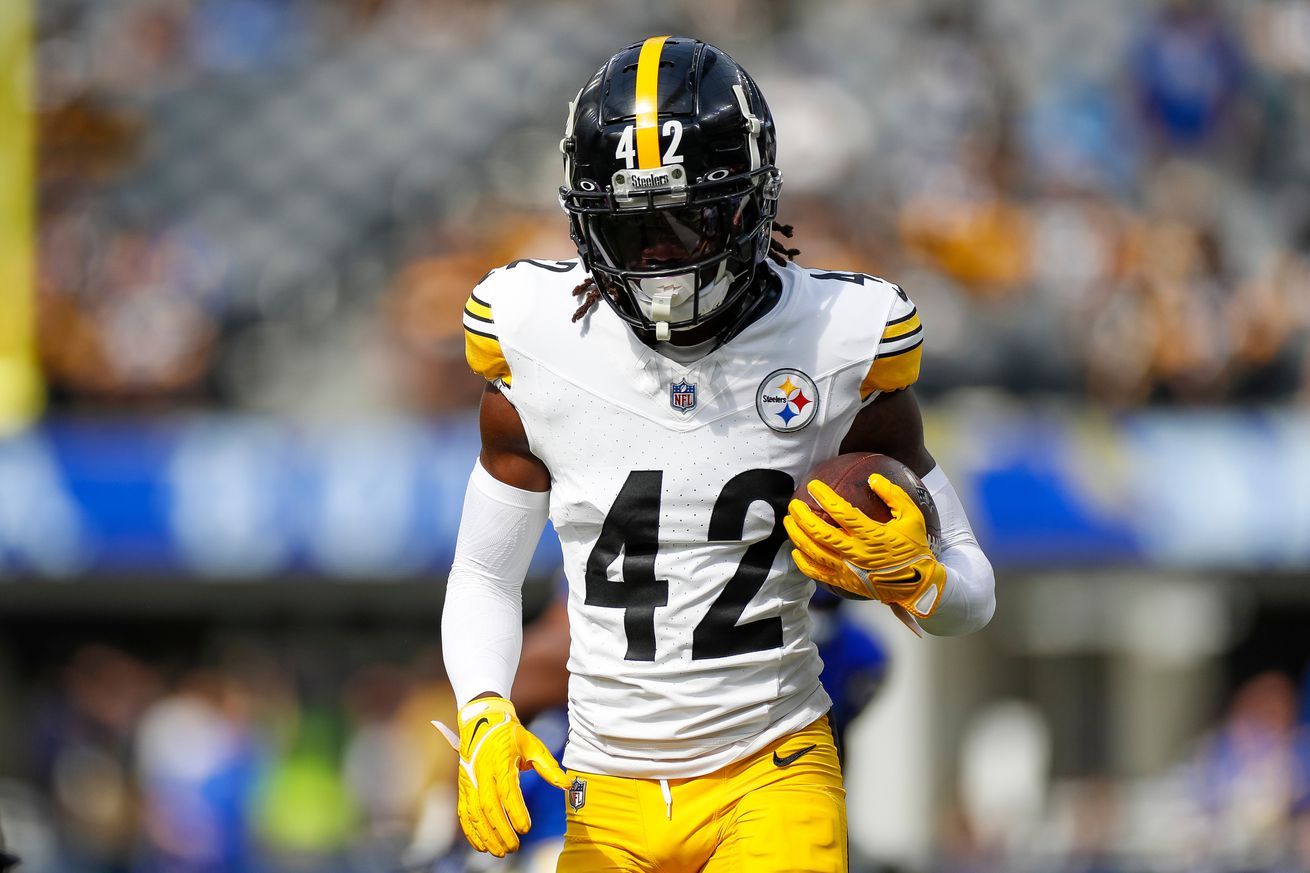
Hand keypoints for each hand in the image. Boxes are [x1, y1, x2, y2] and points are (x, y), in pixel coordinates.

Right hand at [432, 696, 569, 856]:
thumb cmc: (511, 735)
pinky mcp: (464, 786)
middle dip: (501, 830)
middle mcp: (482, 772)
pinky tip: (481, 846)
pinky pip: (464, 812)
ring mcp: (470, 780)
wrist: (483, 721)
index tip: (526, 828)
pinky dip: (471, 831)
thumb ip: (549, 768)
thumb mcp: (533, 746)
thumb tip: (567, 785)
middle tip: (514, 847)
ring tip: (500, 852)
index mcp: (500, 761)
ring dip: (486, 835)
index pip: (508, 791)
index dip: (516, 811)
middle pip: (489, 806)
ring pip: (475, 813)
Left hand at [784, 473, 947, 617]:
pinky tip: (796, 551)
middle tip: (794, 503)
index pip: (841, 512)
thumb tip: (873, 478)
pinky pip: (816, 573)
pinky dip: (803, 562)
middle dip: (802, 516)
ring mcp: (847, 570)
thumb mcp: (912, 518)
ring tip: (789, 521)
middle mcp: (855, 553)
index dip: (825, 497)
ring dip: (797, 535)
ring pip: (813, 552)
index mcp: (872, 535)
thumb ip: (894, 495)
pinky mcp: (843, 583)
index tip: (813, 486)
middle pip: (819, 532)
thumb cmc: (914, 548)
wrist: (917, 585)